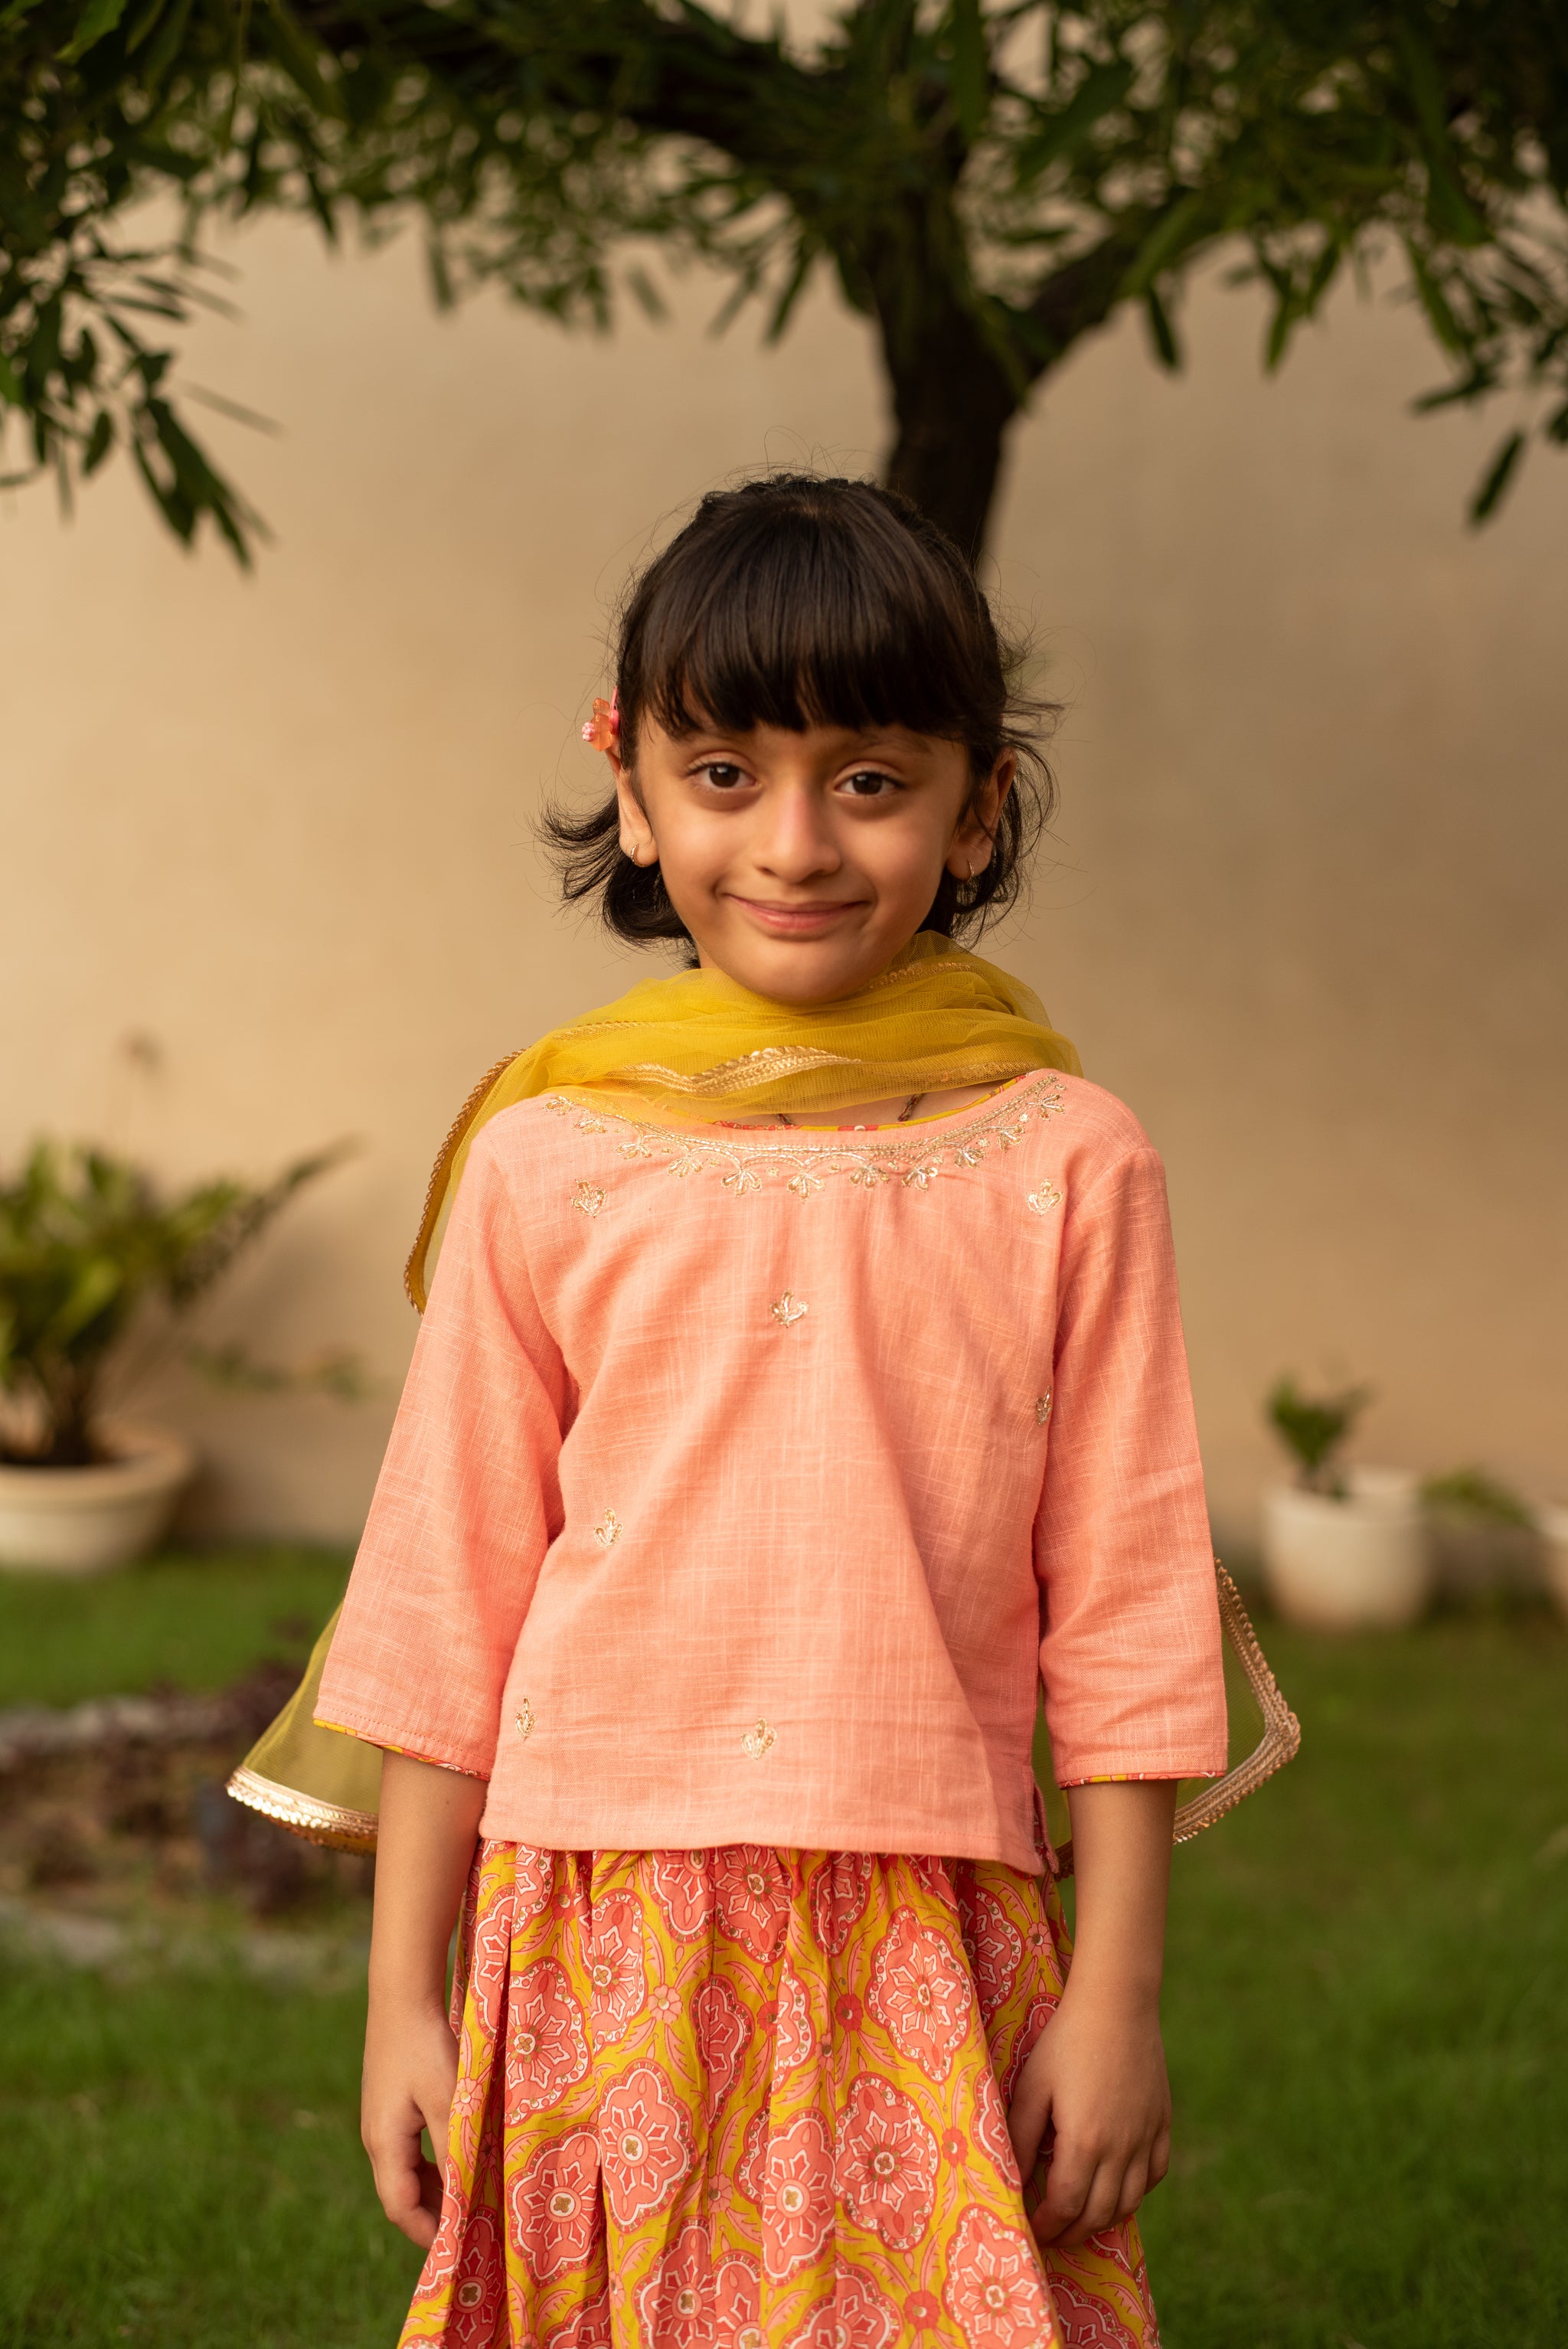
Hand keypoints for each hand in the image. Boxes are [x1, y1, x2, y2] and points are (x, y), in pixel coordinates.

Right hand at [361, 1995, 459, 2249]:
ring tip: (469, 2202)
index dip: (427, 2233)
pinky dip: (433, 2164)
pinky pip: (410, 2150)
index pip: (401, 2208)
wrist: (402, 1996)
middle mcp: (377, 2139)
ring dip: (435, 2190)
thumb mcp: (446, 2099)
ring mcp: (381, 2121)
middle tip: (470, 2231)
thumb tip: (464, 2193)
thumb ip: (454, 2148)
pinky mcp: (391, 2105)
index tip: (458, 2248)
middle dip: (433, 2216)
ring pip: (407, 2173)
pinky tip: (458, 2161)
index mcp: (384, 2144)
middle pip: (402, 2194)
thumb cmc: (424, 2046)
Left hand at [1007, 1984, 1171, 2248]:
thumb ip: (1023, 2138)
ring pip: (1130, 2201)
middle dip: (1073, 2232)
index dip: (1048, 2224)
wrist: (1116, 2004)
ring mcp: (1146, 2136)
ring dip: (1104, 2218)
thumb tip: (1015, 2179)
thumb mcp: (1033, 2087)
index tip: (1033, 2228)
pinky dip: (1136, 2191)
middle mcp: (1122, 2148)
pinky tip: (1118, 2187)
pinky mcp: (1162, 2122)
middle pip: (1099, 2214)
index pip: (1066, 2206)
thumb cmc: (1066, 2041)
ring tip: (1082, 2219)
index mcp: (1085, 2142)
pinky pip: (1155, 2173)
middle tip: (1054, 2234)